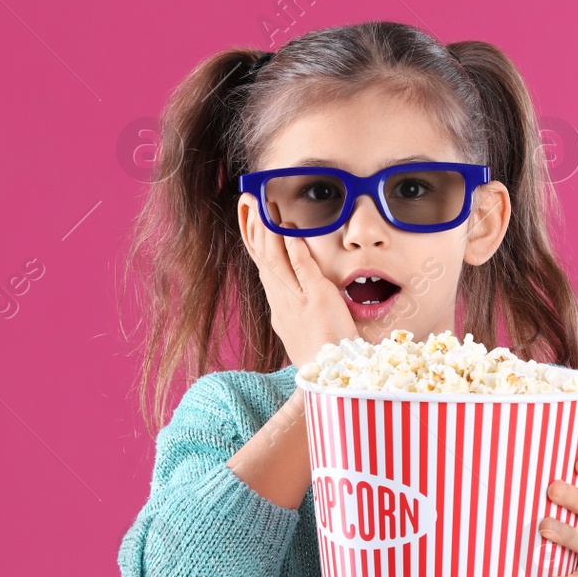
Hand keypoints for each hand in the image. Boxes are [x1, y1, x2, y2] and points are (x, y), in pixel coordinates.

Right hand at [239, 194, 359, 367]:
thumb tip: (293, 293)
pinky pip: (302, 268)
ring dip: (268, 229)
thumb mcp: (301, 329)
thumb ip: (297, 308)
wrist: (330, 377)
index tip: (248, 217)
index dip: (252, 240)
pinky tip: (289, 228)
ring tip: (262, 205)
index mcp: (279, 306)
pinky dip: (294, 247)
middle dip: (253, 226)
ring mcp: (297, 299)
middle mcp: (282, 301)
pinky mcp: (316, 299)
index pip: (262, 265)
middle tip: (247, 199)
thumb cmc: (322, 355)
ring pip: (276, 259)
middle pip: (262, 257)